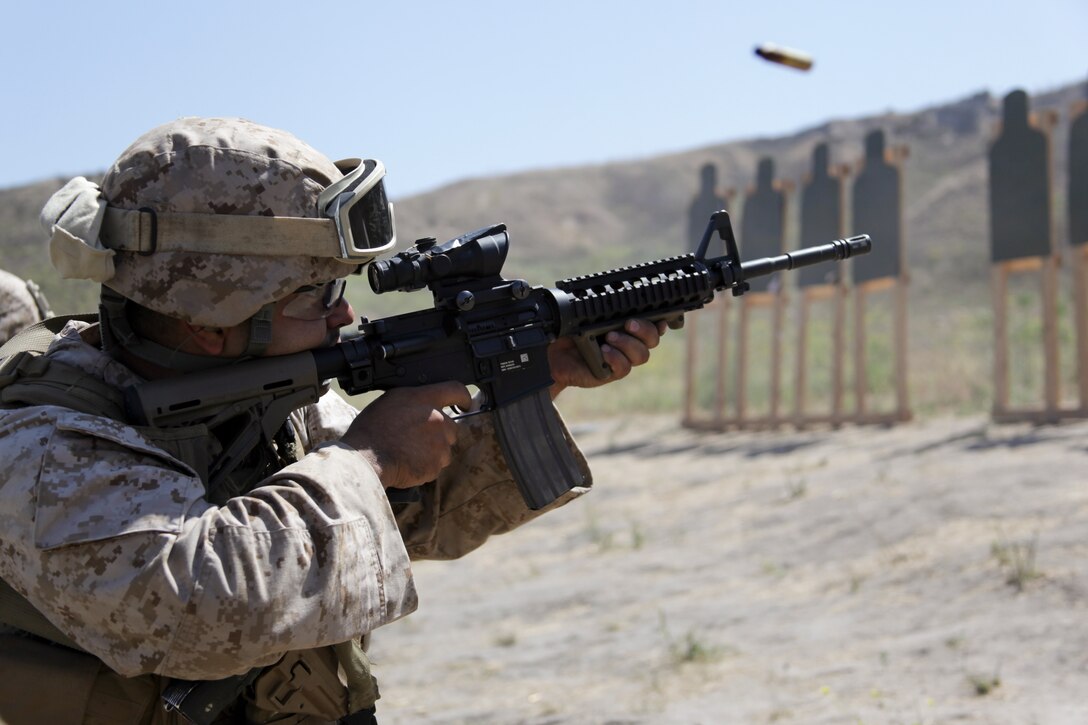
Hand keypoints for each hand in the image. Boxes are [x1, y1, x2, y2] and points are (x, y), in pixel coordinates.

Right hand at [341, 381, 471, 488]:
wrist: (366, 458)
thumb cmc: (371, 430)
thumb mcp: (391, 401)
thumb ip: (414, 400)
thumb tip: (422, 404)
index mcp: (425, 399)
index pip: (455, 390)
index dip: (463, 397)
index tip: (467, 403)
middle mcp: (437, 419)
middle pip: (451, 426)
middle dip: (440, 433)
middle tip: (418, 439)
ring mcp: (439, 443)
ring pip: (445, 448)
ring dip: (434, 451)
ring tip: (410, 452)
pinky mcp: (436, 464)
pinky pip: (436, 466)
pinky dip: (426, 466)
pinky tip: (409, 463)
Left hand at [547, 318, 665, 396]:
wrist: (552, 353)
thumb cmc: (569, 331)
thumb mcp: (585, 314)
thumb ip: (602, 307)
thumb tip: (613, 291)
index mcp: (627, 327)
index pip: (653, 325)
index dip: (659, 322)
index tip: (658, 317)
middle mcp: (628, 343)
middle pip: (652, 340)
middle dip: (645, 330)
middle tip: (628, 323)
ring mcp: (621, 359)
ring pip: (641, 355)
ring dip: (628, 344)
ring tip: (609, 337)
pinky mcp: (611, 373)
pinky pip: (623, 368)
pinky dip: (616, 358)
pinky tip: (603, 351)